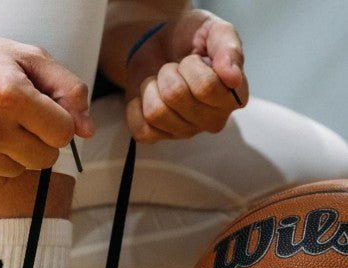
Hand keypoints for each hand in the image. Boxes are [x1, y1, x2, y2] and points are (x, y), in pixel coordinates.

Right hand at [0, 31, 93, 185]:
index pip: (63, 134)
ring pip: (21, 172)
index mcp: (10, 95)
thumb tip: (87, 130)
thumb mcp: (26, 57)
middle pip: (45, 159)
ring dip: (15, 154)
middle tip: (16, 120)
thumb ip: (67, 89)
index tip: (40, 111)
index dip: (56, 122)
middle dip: (39, 140)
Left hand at [126, 10, 248, 142]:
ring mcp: (186, 132)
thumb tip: (232, 77)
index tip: (195, 58)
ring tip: (161, 82)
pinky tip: (147, 98)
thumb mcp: (213, 30)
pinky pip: (140, 130)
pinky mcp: (160, 138)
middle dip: (168, 72)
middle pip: (176, 96)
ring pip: (156, 113)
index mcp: (232, 97)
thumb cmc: (192, 40)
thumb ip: (228, 47)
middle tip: (174, 68)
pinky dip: (135, 108)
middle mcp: (213, 120)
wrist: (161, 45)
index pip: (206, 86)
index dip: (191, 66)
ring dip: (151, 88)